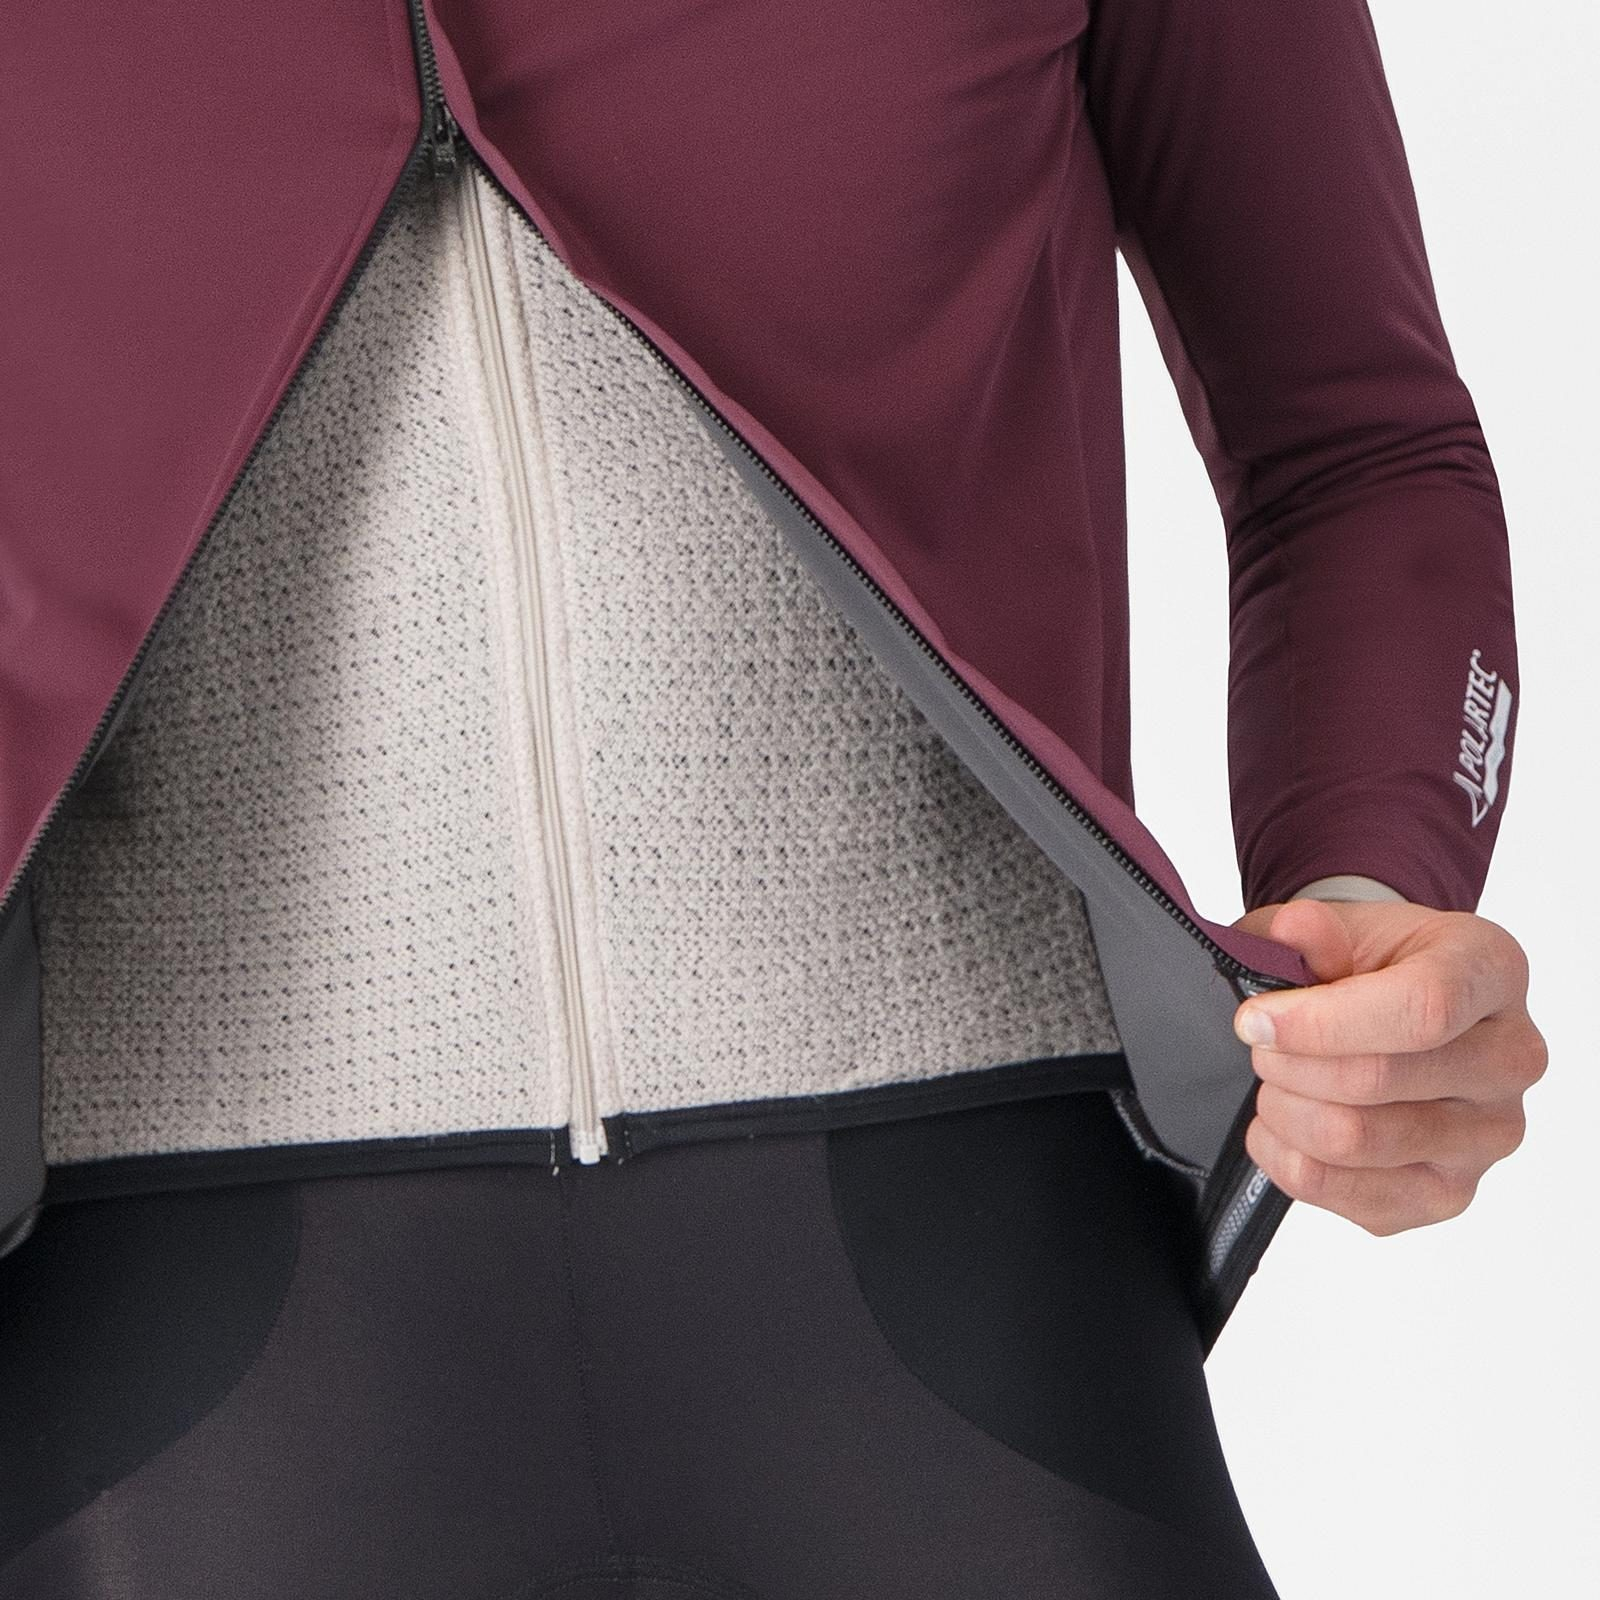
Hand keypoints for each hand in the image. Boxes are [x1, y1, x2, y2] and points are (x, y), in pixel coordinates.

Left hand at [1229, 896, 1546, 1234]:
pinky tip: (1285, 1126)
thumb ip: (1310, 929)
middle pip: (1378, 1080)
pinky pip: (1346, 1193)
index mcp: (1491, 971)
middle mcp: (1510, 1058)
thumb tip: (1298, 930)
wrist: (1397, 1009)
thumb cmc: (1372, 965)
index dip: (1320, 1022)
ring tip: (1275, 1082)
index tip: (1254, 1020)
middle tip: (1260, 1046)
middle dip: (1289, 1063)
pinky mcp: (1449, 1193)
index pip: (1421, 1009)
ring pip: (1357, 1140)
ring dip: (1285, 1110)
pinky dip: (1288, 1159)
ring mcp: (1488, 1135)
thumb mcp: (1336, 926)